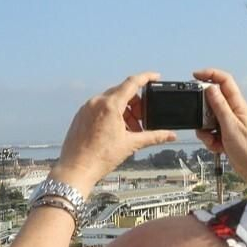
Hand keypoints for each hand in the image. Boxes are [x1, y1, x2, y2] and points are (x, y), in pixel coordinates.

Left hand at [51, 72, 178, 189]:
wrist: (76, 170)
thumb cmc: (100, 158)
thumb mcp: (131, 144)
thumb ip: (154, 136)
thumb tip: (171, 135)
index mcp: (110, 105)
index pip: (132, 83)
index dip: (146, 77)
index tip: (156, 76)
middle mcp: (96, 102)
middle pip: (122, 92)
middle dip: (136, 104)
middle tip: (142, 120)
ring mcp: (87, 108)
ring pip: (111, 100)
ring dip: (124, 110)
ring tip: (128, 130)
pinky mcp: (81, 115)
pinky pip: (100, 107)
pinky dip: (111, 113)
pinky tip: (115, 130)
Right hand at [193, 68, 246, 189]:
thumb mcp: (230, 126)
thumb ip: (219, 106)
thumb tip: (210, 88)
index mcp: (238, 105)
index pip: (224, 81)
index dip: (210, 74)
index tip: (195, 76)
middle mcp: (233, 112)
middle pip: (211, 102)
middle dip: (202, 113)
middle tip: (205, 124)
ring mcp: (229, 124)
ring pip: (208, 119)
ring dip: (205, 131)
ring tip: (213, 140)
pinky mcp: (225, 136)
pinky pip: (210, 133)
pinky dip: (210, 141)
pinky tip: (218, 148)